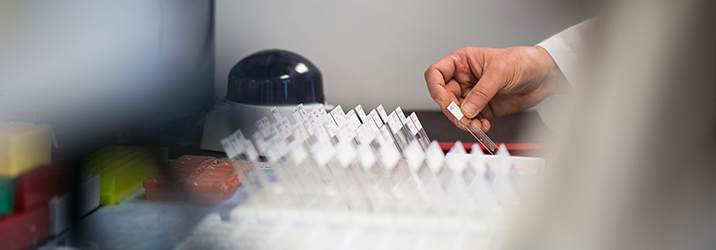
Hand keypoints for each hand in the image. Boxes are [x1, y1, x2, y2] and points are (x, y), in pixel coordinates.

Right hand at [425, 46, 567, 131]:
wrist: (544, 76)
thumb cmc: (523, 62)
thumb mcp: (500, 72)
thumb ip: (482, 92)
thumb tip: (466, 110)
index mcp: (462, 62)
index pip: (436, 74)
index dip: (436, 89)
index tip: (446, 102)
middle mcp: (464, 78)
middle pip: (444, 97)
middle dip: (452, 111)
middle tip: (463, 119)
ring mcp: (472, 94)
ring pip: (456, 112)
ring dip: (463, 121)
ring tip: (475, 125)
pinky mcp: (482, 108)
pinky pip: (470, 120)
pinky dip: (474, 126)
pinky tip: (483, 126)